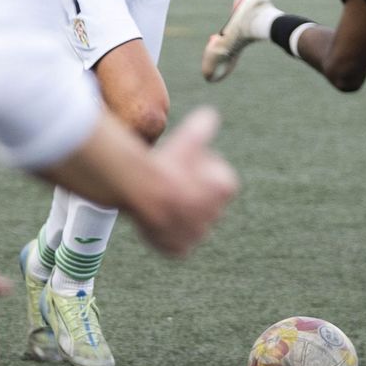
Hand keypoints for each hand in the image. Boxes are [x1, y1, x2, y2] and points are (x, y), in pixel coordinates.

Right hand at [133, 108, 237, 257]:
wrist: (141, 189)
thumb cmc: (168, 161)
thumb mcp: (189, 135)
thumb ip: (203, 124)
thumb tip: (209, 115)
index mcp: (223, 191)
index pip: (222, 181)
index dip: (205, 171)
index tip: (188, 165)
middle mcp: (214, 216)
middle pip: (205, 203)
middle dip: (192, 193)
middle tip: (172, 180)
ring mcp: (195, 235)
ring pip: (190, 224)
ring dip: (180, 214)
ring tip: (162, 199)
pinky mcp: (177, 250)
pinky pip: (175, 243)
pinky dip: (167, 234)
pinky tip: (157, 219)